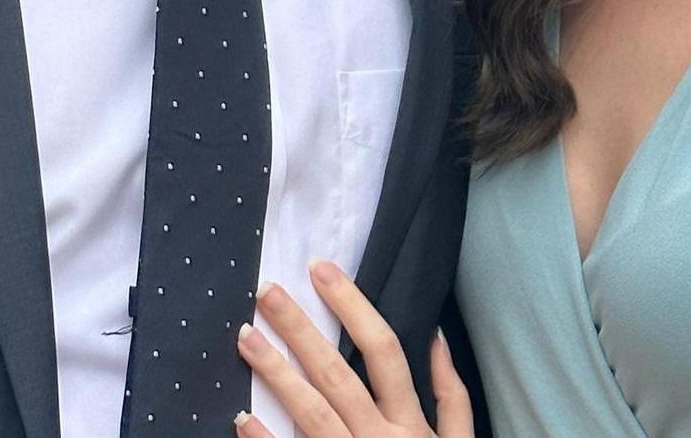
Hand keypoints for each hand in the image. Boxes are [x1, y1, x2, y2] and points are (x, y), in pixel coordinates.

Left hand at [234, 259, 472, 437]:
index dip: (353, 306)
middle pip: (338, 375)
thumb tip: (435, 335)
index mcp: (411, 425)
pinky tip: (239, 418)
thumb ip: (450, 395)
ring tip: (244, 337)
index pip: (382, 350)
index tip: (321, 269)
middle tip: (267, 291)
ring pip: (311, 414)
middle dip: (301, 329)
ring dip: (276, 373)